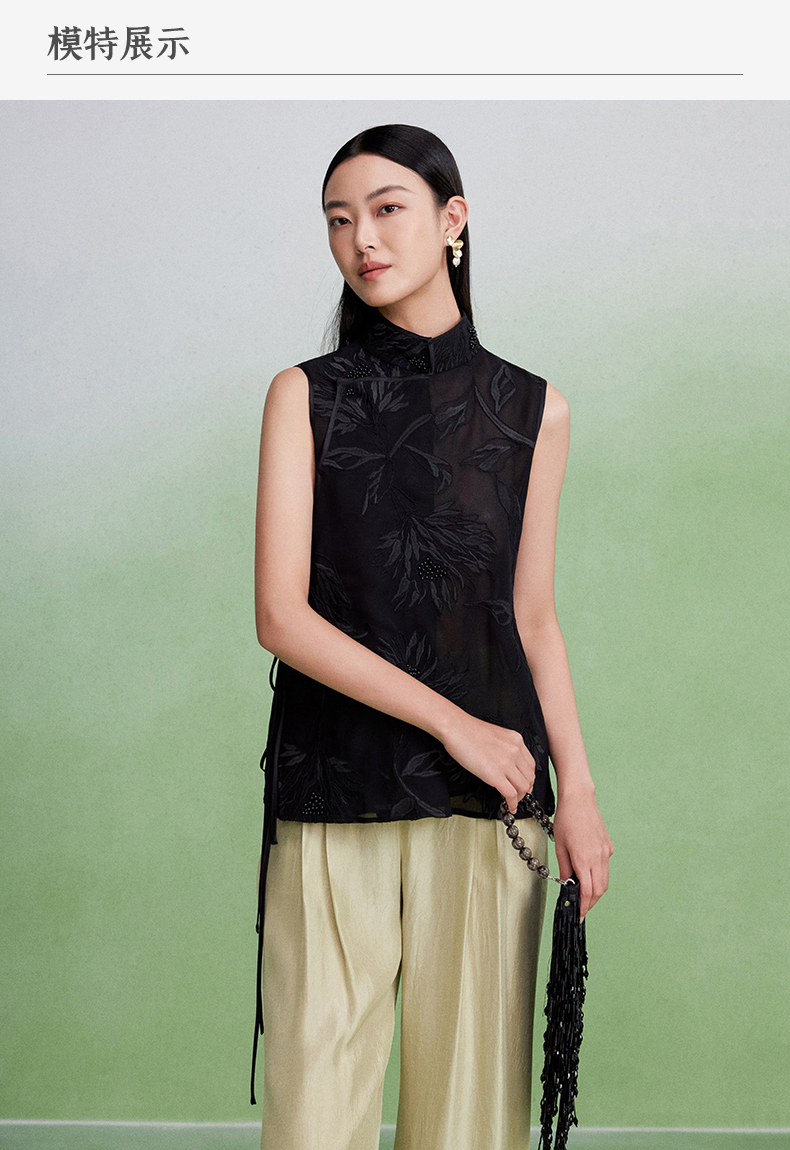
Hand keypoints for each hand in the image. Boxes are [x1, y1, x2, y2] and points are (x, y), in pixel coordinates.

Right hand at [440, 711, 535, 813]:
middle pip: (529, 777)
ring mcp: (506, 763)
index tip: (524, 784)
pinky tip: (508, 807)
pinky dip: (512, 804)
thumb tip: (505, 763)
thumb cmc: (468, 730)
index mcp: (516, 740)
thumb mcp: (496, 735)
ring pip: (523, 787)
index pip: (531, 765)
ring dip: (519, 798)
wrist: (455, 727)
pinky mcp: (495, 774)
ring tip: (513, 802)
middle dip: (526, 790)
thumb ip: (505, 748)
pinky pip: (511, 794)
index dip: (528, 778)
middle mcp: (515, 750)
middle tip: (519, 796)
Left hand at [551, 790, 612, 920]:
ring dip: (595, 890)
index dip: (584, 906)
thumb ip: (565, 868)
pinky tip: (587, 873)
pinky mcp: (608, 846)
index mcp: (584, 859)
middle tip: (580, 909)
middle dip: (591, 902)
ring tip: (583, 895)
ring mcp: (606, 852)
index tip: (579, 916)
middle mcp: (599, 857)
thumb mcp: (560, 846)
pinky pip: (605, 867)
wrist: (580, 799)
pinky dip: (598, 876)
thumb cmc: (565, 819)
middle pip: (599, 890)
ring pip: (604, 880)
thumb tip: (568, 885)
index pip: (588, 891)